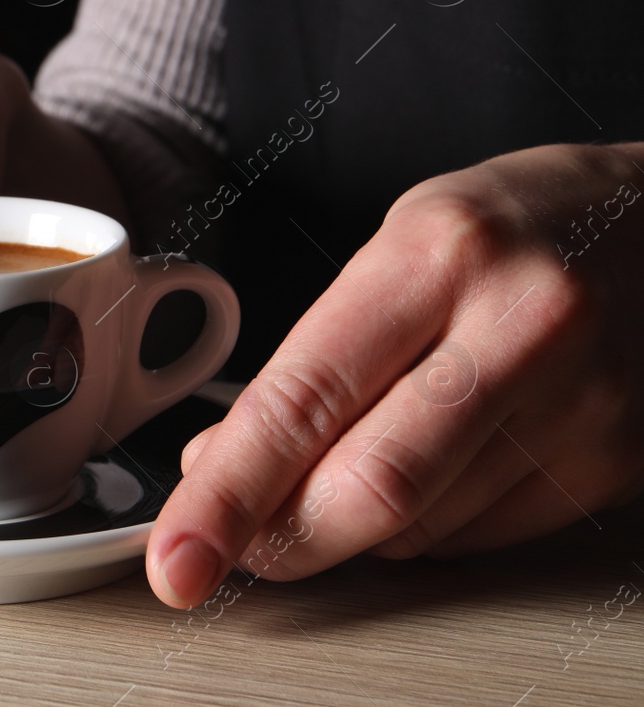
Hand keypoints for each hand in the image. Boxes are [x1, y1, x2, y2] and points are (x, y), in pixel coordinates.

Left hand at [146, 143, 643, 607]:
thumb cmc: (517, 224)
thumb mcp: (399, 246)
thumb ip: (315, 357)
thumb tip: (222, 463)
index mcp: (439, 254)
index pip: (305, 399)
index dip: (228, 491)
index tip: (176, 551)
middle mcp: (521, 327)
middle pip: (372, 489)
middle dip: (282, 537)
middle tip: (231, 548)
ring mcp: (584, 404)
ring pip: (421, 526)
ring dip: (354, 523)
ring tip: (356, 454)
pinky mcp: (618, 463)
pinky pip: (482, 535)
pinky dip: (427, 522)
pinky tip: (433, 463)